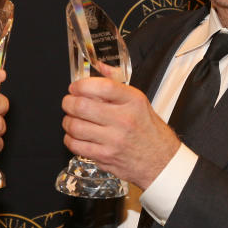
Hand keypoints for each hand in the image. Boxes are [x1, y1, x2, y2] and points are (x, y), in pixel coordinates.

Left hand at [61, 76, 178, 188]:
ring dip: (67, 121)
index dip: (81, 85)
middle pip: (82, 106)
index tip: (75, 87)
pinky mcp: (105, 156)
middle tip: (69, 102)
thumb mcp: (138, 101)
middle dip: (68, 102)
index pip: (101, 87)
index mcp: (133, 101)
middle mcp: (124, 120)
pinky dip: (70, 139)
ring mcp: (114, 140)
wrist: (160, 160)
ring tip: (72, 119)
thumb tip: (100, 66)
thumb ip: (116, 83)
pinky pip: (76, 145)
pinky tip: (76, 135)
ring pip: (75, 126)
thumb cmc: (147, 129)